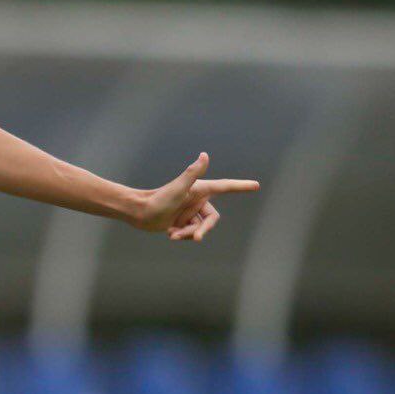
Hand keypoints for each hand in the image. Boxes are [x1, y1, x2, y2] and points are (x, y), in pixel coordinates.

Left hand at [131, 152, 259, 241]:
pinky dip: (183, 236)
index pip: (225, 187)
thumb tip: (205, 155)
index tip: (256, 185)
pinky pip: (191, 232)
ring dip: (188, 234)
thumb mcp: (177, 188)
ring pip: (201, 228)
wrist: (138, 212)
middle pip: (212, 219)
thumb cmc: (157, 199)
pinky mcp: (183, 221)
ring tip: (173, 234)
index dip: (241, 186)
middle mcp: (197, 199)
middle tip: (196, 238)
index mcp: (200, 190)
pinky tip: (170, 234)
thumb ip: (192, 173)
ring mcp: (190, 211)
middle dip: (203, 229)